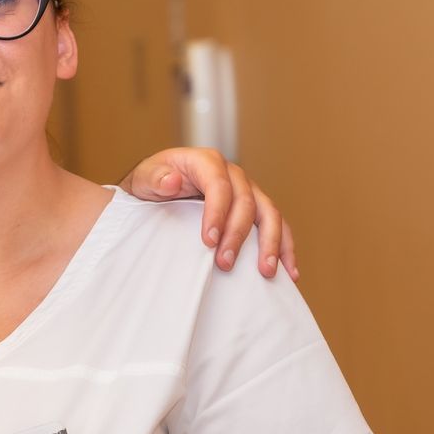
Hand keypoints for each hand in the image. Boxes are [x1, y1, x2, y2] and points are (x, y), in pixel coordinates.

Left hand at [119, 148, 297, 279]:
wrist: (159, 188)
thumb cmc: (153, 182)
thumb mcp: (145, 177)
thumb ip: (155, 178)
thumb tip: (171, 180)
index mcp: (207, 162)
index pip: (219, 185)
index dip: (217, 212)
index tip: (208, 240)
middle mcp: (233, 175)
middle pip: (246, 202)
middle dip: (237, 235)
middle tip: (224, 263)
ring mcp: (248, 191)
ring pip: (269, 214)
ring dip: (271, 243)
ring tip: (266, 271)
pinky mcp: (255, 209)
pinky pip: (276, 225)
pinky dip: (284, 247)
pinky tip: (288, 271)